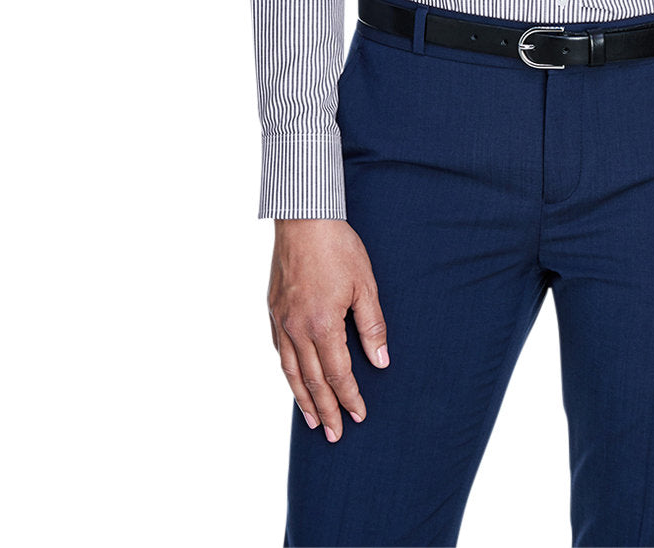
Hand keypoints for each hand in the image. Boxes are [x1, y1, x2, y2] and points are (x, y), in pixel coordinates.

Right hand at [268, 217, 389, 439]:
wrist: (304, 219)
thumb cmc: (338, 248)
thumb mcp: (366, 285)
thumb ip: (372, 326)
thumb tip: (380, 361)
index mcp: (323, 325)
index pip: (338, 374)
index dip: (350, 397)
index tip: (359, 415)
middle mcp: (298, 328)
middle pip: (313, 380)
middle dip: (327, 409)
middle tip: (335, 434)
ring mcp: (281, 320)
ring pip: (291, 370)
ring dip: (303, 398)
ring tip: (313, 420)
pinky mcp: (273, 309)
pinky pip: (278, 350)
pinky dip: (287, 371)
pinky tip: (293, 379)